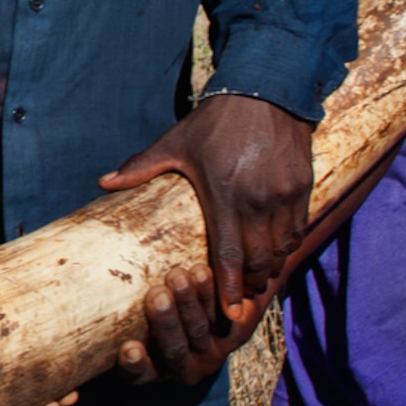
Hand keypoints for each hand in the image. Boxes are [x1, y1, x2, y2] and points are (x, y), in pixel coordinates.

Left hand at [101, 92, 313, 380]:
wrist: (265, 91)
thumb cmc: (216, 121)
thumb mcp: (176, 142)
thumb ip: (141, 167)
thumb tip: (103, 183)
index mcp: (223, 194)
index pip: (228, 255)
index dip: (229, 289)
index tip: (228, 314)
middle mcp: (257, 200)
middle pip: (258, 259)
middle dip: (251, 285)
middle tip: (243, 301)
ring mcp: (283, 194)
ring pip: (281, 248)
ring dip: (271, 268)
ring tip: (260, 282)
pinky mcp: (302, 186)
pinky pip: (298, 228)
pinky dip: (288, 246)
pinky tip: (278, 253)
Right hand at [113, 261, 271, 388]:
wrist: (207, 303)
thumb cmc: (148, 306)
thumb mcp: (123, 318)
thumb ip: (99, 310)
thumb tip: (43, 278)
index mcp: (153, 371)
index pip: (140, 376)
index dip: (137, 366)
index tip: (129, 349)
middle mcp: (180, 368)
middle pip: (174, 350)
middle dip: (166, 323)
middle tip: (157, 296)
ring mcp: (208, 353)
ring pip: (199, 331)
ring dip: (190, 304)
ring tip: (180, 275)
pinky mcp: (231, 335)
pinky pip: (221, 314)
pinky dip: (211, 293)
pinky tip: (202, 272)